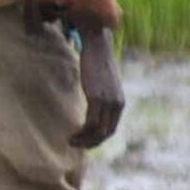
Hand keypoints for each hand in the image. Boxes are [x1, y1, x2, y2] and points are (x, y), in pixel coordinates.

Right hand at [72, 27, 125, 148]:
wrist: (99, 45)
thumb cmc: (98, 61)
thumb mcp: (103, 82)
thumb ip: (101, 93)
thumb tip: (93, 100)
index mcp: (119, 103)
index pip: (110, 129)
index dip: (96, 139)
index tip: (81, 141)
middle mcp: (117, 104)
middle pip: (105, 133)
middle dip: (90, 143)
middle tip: (74, 145)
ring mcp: (108, 101)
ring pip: (99, 131)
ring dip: (84, 140)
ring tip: (71, 141)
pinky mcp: (96, 97)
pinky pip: (91, 122)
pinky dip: (82, 132)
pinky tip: (72, 133)